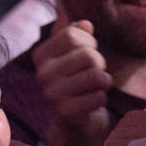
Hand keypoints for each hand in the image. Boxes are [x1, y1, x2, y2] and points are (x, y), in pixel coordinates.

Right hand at [32, 20, 112, 145]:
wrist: (73, 120)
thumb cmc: (77, 82)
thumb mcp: (75, 54)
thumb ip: (77, 34)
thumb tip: (86, 24)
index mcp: (41, 56)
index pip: (73, 34)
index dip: (89, 42)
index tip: (86, 53)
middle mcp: (42, 74)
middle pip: (88, 55)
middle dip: (99, 64)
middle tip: (93, 74)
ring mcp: (52, 94)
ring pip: (96, 75)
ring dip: (104, 81)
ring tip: (96, 87)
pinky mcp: (65, 112)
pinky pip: (99, 96)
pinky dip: (102, 98)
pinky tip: (92, 101)